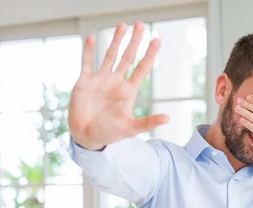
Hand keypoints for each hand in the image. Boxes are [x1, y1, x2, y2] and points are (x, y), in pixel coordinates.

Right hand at [68, 22, 168, 149]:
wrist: (87, 137)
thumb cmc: (109, 134)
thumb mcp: (130, 128)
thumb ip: (148, 122)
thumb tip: (168, 118)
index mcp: (128, 91)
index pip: (141, 68)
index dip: (150, 54)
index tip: (157, 40)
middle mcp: (116, 82)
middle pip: (127, 57)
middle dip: (134, 41)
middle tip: (141, 25)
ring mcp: (100, 80)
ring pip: (109, 55)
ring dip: (116, 40)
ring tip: (122, 25)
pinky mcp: (84, 82)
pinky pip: (87, 62)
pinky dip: (88, 50)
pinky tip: (91, 37)